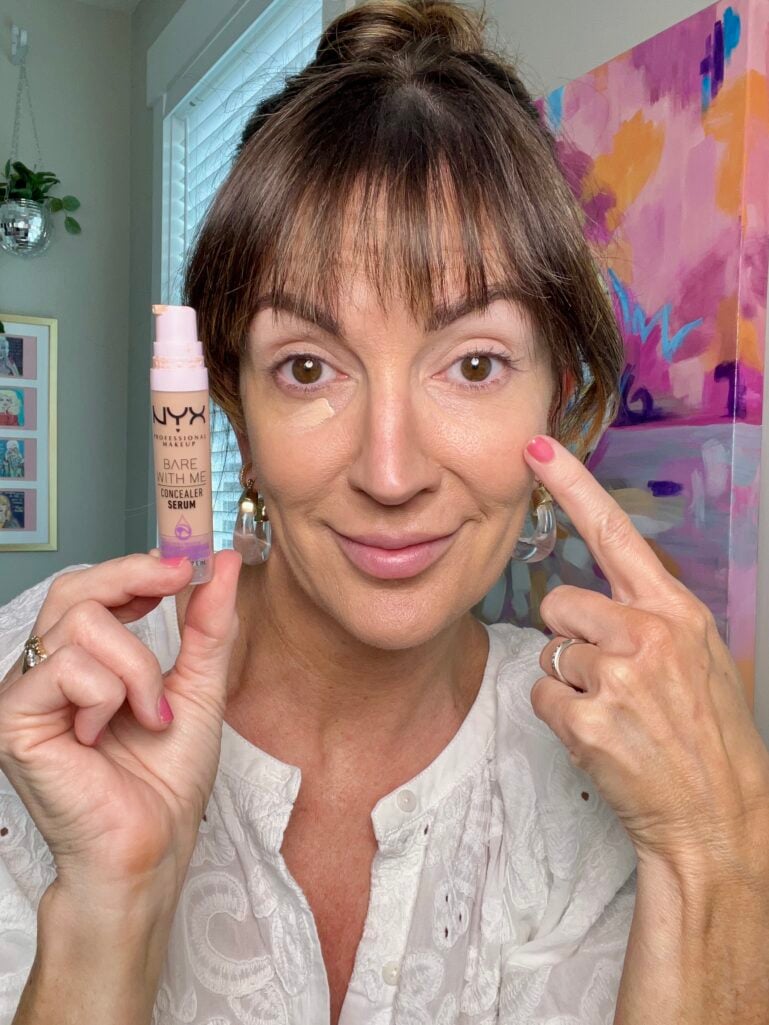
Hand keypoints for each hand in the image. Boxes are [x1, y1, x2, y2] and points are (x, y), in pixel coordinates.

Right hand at [0, 549, 241, 902]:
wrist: (151, 848)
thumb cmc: (166, 782)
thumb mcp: (199, 688)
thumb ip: (208, 626)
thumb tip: (219, 562)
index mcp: (81, 663)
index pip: (91, 590)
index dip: (134, 567)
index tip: (182, 564)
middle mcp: (44, 673)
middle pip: (73, 590)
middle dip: (131, 579)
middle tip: (175, 582)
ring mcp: (23, 695)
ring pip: (80, 624)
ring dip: (137, 666)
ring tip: (150, 714)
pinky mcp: (12, 720)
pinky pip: (68, 668)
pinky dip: (109, 695)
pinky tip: (107, 733)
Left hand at [523, 434, 768, 877]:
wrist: (719, 814)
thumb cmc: (706, 735)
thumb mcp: (698, 656)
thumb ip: (651, 616)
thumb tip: (599, 595)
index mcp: (676, 610)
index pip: (614, 533)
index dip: (572, 486)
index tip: (536, 448)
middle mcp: (648, 633)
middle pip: (558, 603)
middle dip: (568, 635)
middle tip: (607, 676)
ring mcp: (617, 676)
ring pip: (549, 654)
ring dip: (570, 683)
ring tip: (615, 713)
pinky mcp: (588, 719)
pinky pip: (541, 697)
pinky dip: (561, 718)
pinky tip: (601, 738)